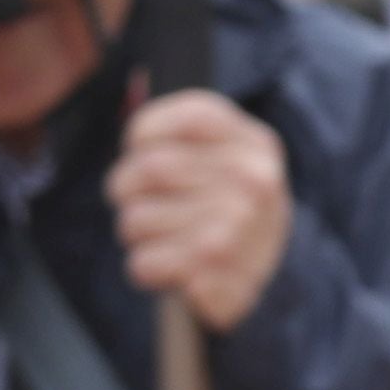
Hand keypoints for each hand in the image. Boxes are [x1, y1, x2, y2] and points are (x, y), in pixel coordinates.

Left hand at [111, 84, 296, 330]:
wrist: (265, 278)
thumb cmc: (225, 207)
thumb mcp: (225, 156)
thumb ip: (183, 130)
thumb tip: (132, 111)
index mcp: (254, 143)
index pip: (186, 116)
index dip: (145, 131)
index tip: (139, 147)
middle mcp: (252, 182)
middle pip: (148, 169)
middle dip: (124, 188)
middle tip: (136, 199)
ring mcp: (237, 230)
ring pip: (135, 220)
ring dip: (134, 232)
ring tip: (162, 235)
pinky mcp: (216, 275)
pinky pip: (143, 264)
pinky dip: (145, 268)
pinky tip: (171, 266)